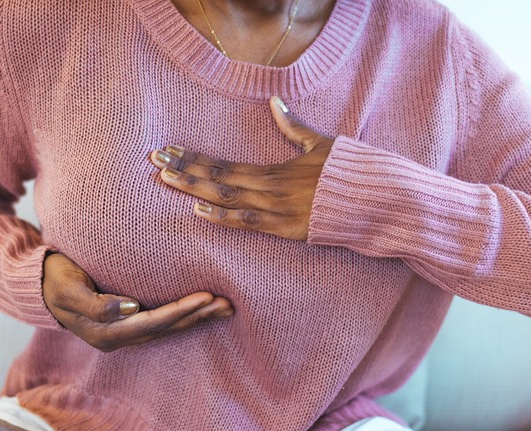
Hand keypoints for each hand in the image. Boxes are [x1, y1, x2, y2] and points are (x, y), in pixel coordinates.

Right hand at [42, 252, 232, 351]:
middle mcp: (119, 336)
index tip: (206, 297)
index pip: (153, 323)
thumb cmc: (55, 280)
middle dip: (198, 316)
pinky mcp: (128, 320)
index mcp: (106, 332)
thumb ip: (97, 303)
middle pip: (167, 328)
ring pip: (168, 327)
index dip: (181, 311)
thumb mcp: (69, 289)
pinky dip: (184, 314)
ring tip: (224, 307)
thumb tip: (129, 308)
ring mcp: (124, 331)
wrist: (39, 284)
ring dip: (197, 317)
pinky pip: (162, 321)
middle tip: (227, 304)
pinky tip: (202, 308)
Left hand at [149, 96, 334, 240]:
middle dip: (184, 169)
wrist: (376, 197)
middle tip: (154, 160)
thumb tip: (274, 101)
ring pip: (226, 199)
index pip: (223, 163)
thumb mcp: (321, 144)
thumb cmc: (348, 171)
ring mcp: (276, 209)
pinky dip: (224, 218)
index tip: (168, 151)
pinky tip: (199, 213)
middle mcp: (269, 187)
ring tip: (166, 179)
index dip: (193, 158)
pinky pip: (249, 224)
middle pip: (217, 179)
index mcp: (274, 168)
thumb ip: (293, 127)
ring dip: (194, 190)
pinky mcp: (286, 229)